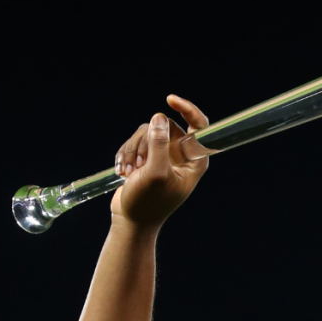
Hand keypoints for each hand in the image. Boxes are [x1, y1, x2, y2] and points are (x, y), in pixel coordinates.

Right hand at [109, 95, 209, 229]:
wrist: (131, 221)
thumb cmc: (148, 203)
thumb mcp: (155, 173)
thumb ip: (158, 144)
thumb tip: (159, 117)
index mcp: (194, 160)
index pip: (199, 126)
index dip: (188, 109)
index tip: (170, 99)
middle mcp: (181, 155)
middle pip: (164, 127)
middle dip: (145, 142)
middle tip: (139, 165)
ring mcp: (163, 156)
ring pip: (146, 132)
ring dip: (132, 150)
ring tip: (128, 172)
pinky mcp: (147, 158)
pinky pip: (135, 141)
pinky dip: (125, 154)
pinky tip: (122, 171)